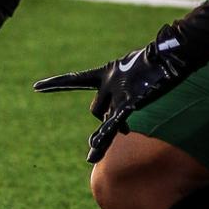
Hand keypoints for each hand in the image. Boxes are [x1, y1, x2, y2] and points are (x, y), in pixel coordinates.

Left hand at [34, 30, 191, 163]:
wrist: (172, 54)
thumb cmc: (157, 63)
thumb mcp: (134, 76)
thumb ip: (123, 97)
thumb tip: (119, 123)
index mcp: (107, 71)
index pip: (75, 79)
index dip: (56, 84)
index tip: (36, 88)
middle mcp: (108, 81)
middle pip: (97, 109)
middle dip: (105, 120)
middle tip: (111, 127)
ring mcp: (118, 91)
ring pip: (105, 119)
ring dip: (107, 133)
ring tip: (95, 153)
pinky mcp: (130, 101)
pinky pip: (114, 124)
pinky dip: (104, 138)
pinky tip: (92, 153)